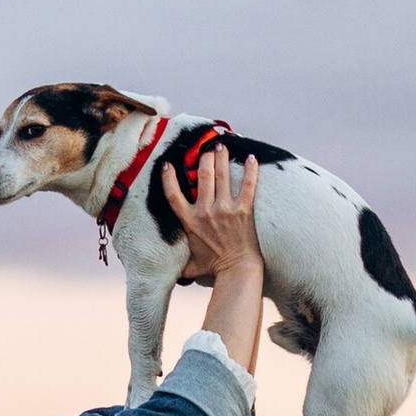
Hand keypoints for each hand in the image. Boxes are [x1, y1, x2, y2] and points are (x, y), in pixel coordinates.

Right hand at [162, 142, 260, 277]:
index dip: (169, 177)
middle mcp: (206, 211)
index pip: (173, 194)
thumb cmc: (213, 267)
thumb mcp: (189, 264)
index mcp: (190, 220)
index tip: (168, 163)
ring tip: (222, 145)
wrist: (237, 270)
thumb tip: (163, 269)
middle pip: (202, 176)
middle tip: (206, 148)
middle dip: (204, 158)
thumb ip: (176, 263)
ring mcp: (225, 209)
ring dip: (222, 157)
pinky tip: (252, 157)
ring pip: (222, 175)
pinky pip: (248, 185)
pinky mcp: (243, 210)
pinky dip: (250, 170)